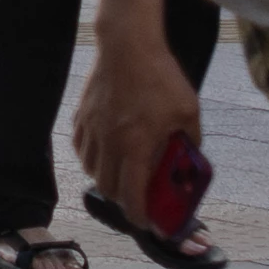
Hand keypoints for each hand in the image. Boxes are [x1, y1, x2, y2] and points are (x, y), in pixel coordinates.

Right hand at [73, 27, 202, 212]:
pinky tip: (105, 153)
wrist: (127, 45)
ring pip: (91, 170)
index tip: (148, 223)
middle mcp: (109, 141)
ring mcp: (92, 128)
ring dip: (107, 180)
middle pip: (107, 187)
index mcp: (137, 144)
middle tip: (139, 198)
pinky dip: (91, 159)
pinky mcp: (82, 116)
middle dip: (123, 200)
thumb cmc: (160, 77)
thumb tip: (188, 165)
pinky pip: (80, 149)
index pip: (132, 194)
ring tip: (123, 175)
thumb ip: (188, 144)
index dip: (140, 215)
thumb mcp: (188, 114)